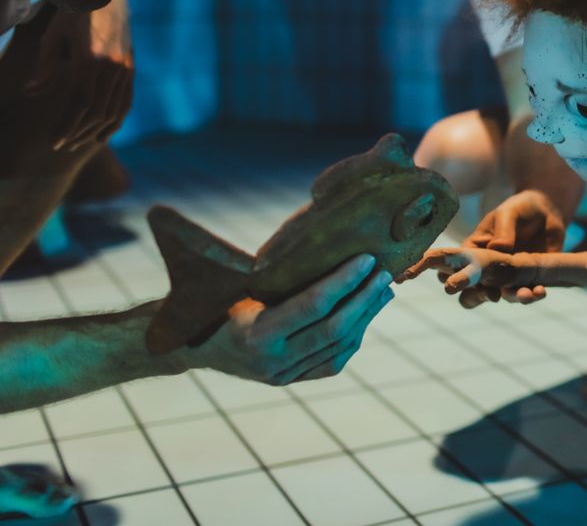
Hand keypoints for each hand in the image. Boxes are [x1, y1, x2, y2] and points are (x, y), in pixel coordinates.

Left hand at [0, 0, 133, 173]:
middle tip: (62, 145)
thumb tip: (30, 93)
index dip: (68, 126)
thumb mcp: (53, 37)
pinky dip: (116, 121)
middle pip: (97, 112)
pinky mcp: (131, 69)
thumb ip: (45, 67)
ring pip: (114, 110)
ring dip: (96, 131)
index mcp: (91, 60)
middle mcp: (112, 68)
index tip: (54, 142)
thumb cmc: (73, 16)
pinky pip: (126, 102)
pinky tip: (104, 133)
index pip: (80, 104)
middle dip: (79, 133)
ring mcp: (125, 70)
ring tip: (79, 142)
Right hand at [184, 254, 393, 384]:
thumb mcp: (227, 279)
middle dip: (364, 298)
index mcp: (255, 334)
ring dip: (365, 316)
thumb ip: (260, 262)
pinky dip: (353, 336)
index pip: (313, 306)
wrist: (187, 345)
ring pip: (338, 347)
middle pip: (334, 329)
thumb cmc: (208, 298)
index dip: (344, 281)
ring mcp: (282, 375)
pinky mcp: (290, 380)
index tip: (366, 259)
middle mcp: (272, 361)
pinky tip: (366, 313)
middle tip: (384, 272)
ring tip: (383, 288)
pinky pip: (332, 362)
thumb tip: (301, 221)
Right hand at [451, 189, 563, 306]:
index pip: (455, 268)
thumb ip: (503, 231)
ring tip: (525, 294)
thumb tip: (497, 248)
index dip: (455, 279)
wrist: (545, 212)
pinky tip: (540, 290)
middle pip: (473, 293)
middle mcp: (488, 269)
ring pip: (504, 296)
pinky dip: (534, 295)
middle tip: (492, 295)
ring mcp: (509, 277)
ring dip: (514, 297)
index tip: (460, 284)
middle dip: (480, 297)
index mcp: (474, 251)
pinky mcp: (529, 280)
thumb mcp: (508, 214)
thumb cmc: (518, 209)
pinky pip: (529, 293)